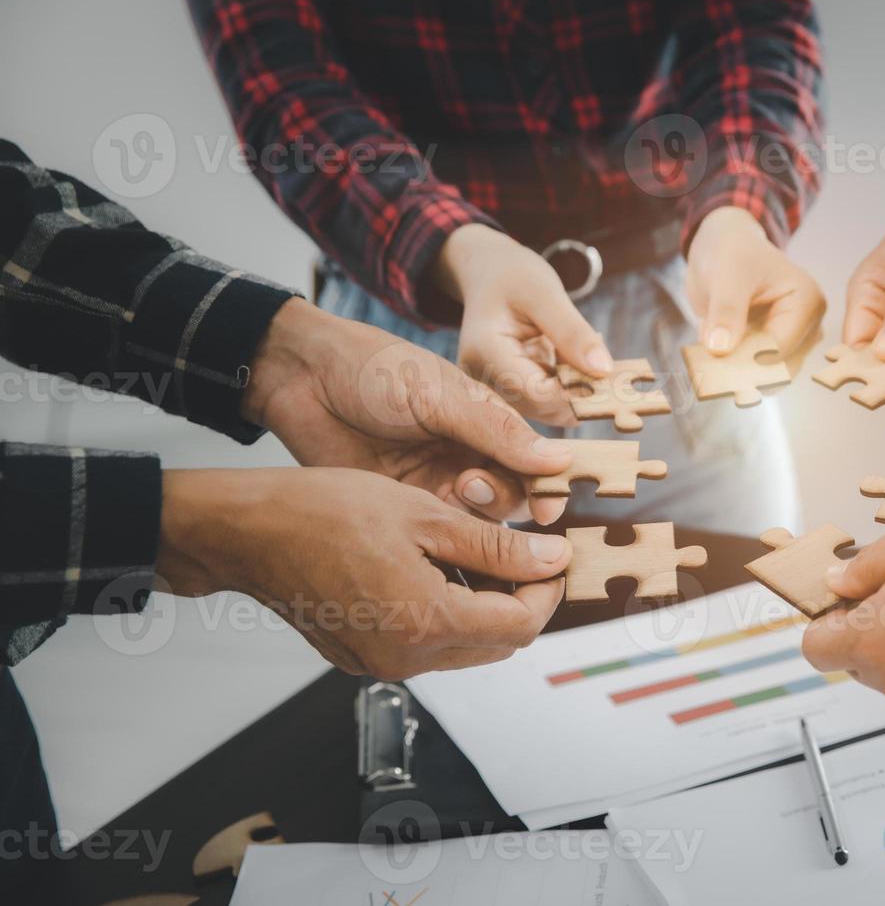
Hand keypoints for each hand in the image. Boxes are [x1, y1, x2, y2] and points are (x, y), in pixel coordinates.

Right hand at [157, 467, 571, 679]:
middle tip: (524, 554)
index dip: (547, 591)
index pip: (522, 625)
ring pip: (464, 647)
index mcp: (427, 624)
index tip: (552, 556)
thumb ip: (496, 546)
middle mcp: (406, 658)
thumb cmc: (325, 512)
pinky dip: (447, 614)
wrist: (248, 532)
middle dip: (521, 601)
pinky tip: (438, 570)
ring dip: (485, 608)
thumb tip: (552, 560)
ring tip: (479, 554)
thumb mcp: (426, 516)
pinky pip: (426, 646)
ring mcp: (381, 663)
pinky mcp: (363, 657)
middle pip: (497, 644)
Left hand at [243, 298, 572, 524]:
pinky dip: (445, 539)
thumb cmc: (373, 369)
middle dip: (506, 498)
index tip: (548, 503)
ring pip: (476, 521)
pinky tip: (438, 532)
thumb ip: (497, 430)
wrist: (300, 378)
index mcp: (485, 422)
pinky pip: (435, 535)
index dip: (546, 484)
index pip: (532, 460)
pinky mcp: (401, 509)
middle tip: (474, 484)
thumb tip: (560, 459)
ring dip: (476, 517)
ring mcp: (433, 485)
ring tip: (454, 492)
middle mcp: (466, 457)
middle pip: (510, 496)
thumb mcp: (440, 394)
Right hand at [433, 224, 613, 425]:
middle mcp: (485, 378)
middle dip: (582, 392)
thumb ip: (572, 332)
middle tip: (610, 367)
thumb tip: (604, 370)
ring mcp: (497, 386)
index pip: (536, 392)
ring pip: (549, 407)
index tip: (610, 377)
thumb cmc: (513, 274)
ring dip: (579, 388)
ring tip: (587, 353)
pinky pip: (548, 397)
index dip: (577, 392)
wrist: (488, 272)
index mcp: (485, 353)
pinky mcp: (512, 387)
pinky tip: (576, 358)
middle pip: (543, 407)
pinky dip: (570, 382)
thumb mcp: (544, 293)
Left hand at [686, 206, 825, 364]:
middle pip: (776, 368)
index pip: (780, 349)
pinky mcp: (772, 350)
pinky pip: (751, 372)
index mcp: (807, 302)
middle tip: (703, 363)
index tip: (712, 364)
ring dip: (731, 371)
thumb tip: (720, 349)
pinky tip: (711, 346)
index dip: (745, 361)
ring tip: (706, 350)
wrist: (723, 247)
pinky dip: (727, 367)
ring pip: (764, 377)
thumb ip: (726, 311)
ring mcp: (792, 341)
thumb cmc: (731, 251)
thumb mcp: (726, 275)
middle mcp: (808, 326)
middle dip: (739, 370)